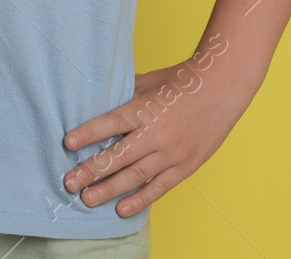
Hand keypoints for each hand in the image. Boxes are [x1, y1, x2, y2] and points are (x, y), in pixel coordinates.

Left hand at [61, 58, 248, 217]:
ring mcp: (172, 152)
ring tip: (87, 199)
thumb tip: (99, 100)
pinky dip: (140, 199)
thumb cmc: (182, 80)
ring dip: (109, 189)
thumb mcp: (150, 81)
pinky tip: (121, 209)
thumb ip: (125, 93)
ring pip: (135, 175)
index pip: (111, 123)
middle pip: (118, 156)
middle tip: (68, 183)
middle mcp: (156, 133)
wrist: (222, 87)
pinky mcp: (186, 165)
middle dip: (91, 170)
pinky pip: (159, 186)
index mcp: (145, 109)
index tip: (68, 143)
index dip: (88, 133)